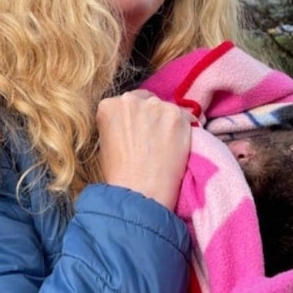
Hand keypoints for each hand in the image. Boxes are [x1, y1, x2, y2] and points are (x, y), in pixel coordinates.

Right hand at [96, 90, 192, 209]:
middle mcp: (130, 100)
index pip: (127, 103)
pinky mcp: (177, 115)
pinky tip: (178, 146)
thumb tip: (132, 125)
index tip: (139, 131)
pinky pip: (186, 117)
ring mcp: (156, 106)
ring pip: (166, 108)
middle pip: (146, 101)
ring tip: (166, 146)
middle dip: (150, 116)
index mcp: (108, 106)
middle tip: (153, 139)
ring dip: (167, 122)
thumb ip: (117, 126)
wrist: (141, 192)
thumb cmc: (120, 177)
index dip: (135, 118)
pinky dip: (185, 129)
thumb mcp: (105, 145)